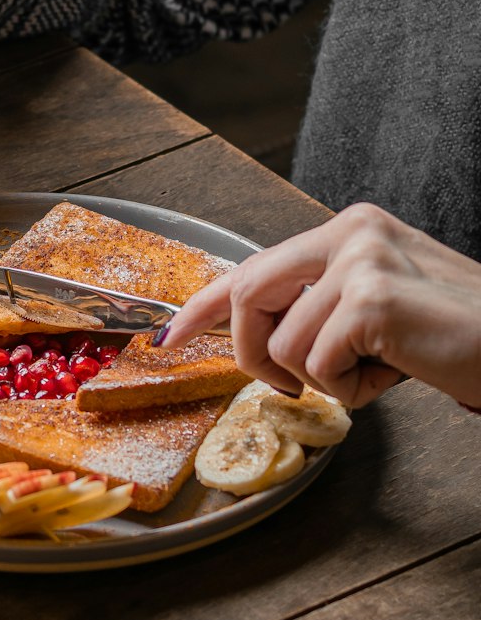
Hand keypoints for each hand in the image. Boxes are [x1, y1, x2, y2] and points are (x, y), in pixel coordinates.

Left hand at [160, 204, 480, 407]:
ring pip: (284, 344)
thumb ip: (318, 307)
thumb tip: (258, 338)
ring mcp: (362, 261)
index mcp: (347, 229)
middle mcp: (350, 233)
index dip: (202, 304)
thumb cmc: (452, 336)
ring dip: (322, 379)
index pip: (253, 264)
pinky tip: (395, 373)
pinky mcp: (372, 300)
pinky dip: (350, 389)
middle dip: (252, 353)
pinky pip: (318, 366)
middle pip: (247, 295)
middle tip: (290, 382)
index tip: (168, 335)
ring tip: (377, 368)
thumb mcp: (375, 308)